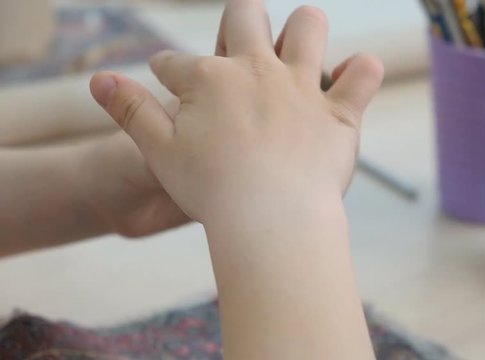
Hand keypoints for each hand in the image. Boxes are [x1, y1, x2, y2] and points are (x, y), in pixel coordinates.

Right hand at [89, 1, 382, 224]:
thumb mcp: (158, 150)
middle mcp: (257, 69)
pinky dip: (361, 72)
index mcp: (209, 79)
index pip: (177, 62)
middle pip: (244, 15)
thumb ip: (129, 111)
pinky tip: (352, 78)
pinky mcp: (339, 112)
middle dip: (237, 21)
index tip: (169, 81)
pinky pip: (363, 74)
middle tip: (237, 46)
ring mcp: (302, 86)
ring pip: (308, 25)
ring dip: (303, 29)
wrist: (270, 220)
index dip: (167, 71)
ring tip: (297, 50)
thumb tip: (98, 79)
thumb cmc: (212, 190)